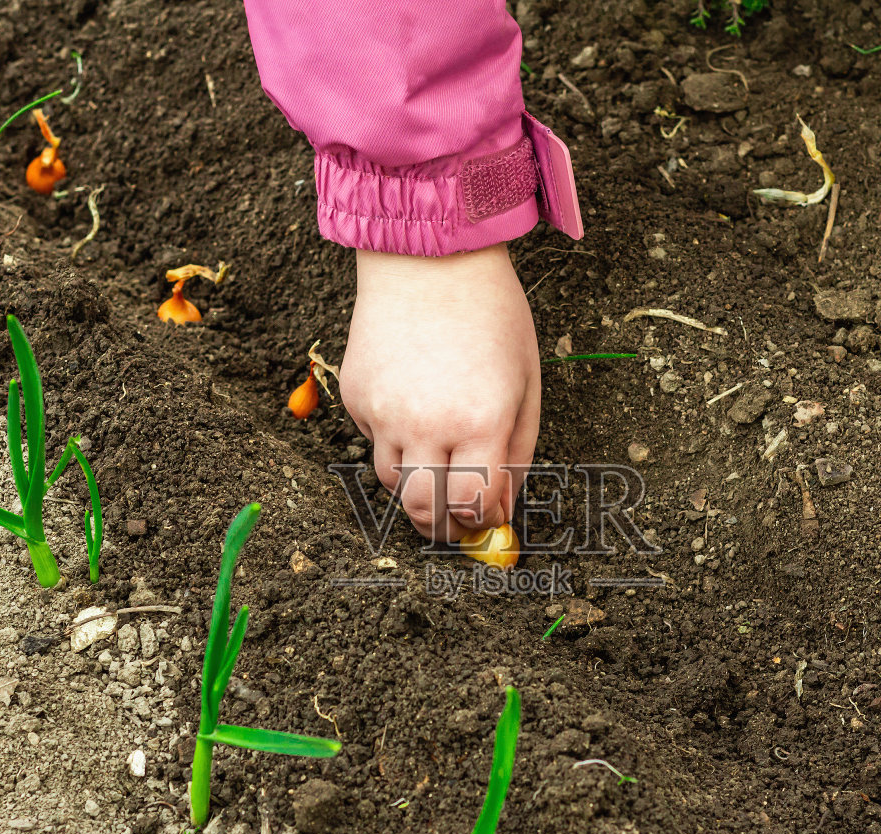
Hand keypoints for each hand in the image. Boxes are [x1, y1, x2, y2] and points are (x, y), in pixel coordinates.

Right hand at [340, 244, 539, 542]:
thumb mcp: (526, 384)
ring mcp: (384, 412)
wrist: (429, 259)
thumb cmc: (491, 315)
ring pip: (393, 484)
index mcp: (481, 421)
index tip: (485, 520)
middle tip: (454, 521)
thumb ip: (517, 455)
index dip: (480, 522)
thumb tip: (499, 510)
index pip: (473, 507)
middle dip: (441, 526)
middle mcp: (427, 424)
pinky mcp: (354, 396)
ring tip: (437, 456)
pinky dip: (394, 438)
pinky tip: (413, 401)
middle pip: (424, 512)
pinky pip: (374, 440)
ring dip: (417, 485)